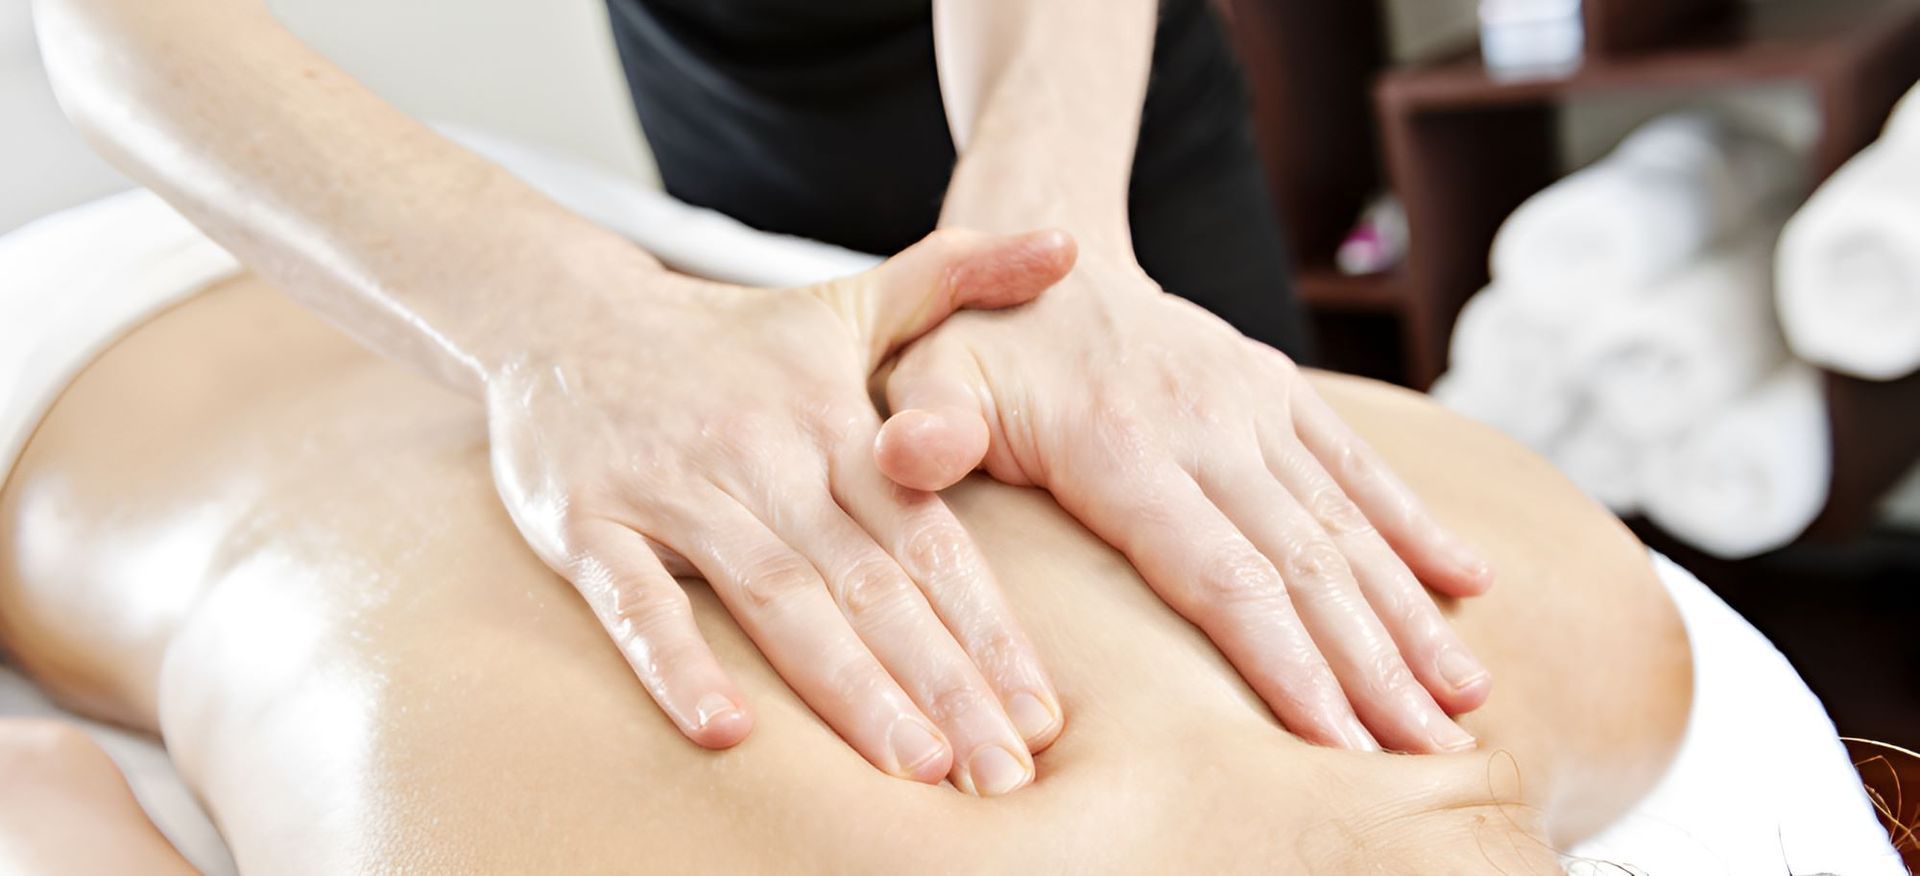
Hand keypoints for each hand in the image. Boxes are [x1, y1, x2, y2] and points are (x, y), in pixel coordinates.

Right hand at [485, 229, 1076, 793]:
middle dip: (944, 682)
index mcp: (836, 424)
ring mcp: (674, 492)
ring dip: (849, 688)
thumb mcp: (848, 299)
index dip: (987, 627)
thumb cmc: (729, 338)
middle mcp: (765, 459)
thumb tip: (1066, 241)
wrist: (561, 314)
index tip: (1041, 713)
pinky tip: (727, 732)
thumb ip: (959, 277)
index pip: (928, 539)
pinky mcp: (587, 523)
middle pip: (870, 583)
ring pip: (776, 598)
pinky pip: (635, 602)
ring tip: (918, 766)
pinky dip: (677, 663)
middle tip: (1005, 773)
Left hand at [874, 257, 1495, 752]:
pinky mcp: (1278, 390)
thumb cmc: (970, 339)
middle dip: (1374, 669)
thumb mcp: (920, 374)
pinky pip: (1358, 462)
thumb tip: (908, 454)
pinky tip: (1473, 586)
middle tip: (1431, 759)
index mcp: (1122, 445)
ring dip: (1411, 616)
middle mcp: (1208, 422)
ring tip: (1464, 704)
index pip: (1222, 577)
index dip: (1287, 667)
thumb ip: (922, 425)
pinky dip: (1417, 525)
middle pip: (1307, 568)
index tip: (1340, 748)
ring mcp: (1253, 403)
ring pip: (1347, 525)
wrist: (1043, 237)